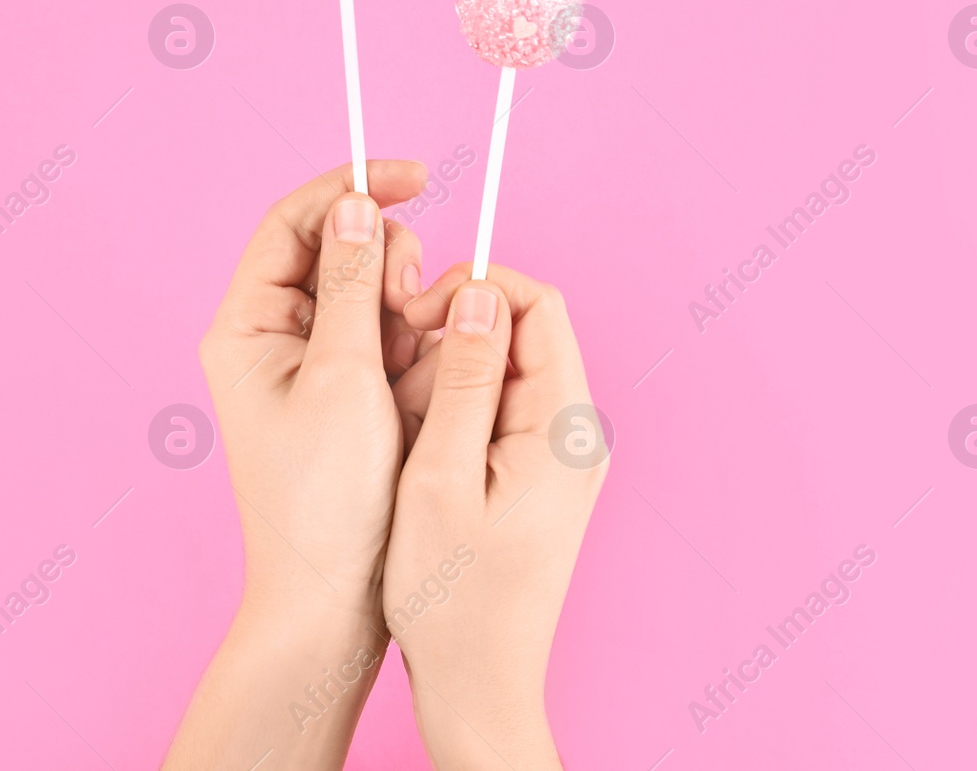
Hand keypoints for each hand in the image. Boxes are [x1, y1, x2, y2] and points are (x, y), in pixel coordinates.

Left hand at [164, 161, 431, 769]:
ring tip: (424, 350)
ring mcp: (312, 368)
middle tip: (415, 301)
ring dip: (408, 308)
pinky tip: (430, 376)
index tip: (413, 177)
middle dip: (388, 263)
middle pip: (336, 254)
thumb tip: (355, 204)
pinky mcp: (348, 395)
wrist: (331, 597)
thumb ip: (355, 284)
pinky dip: (416, 345)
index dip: (349, 189)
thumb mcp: (346, 377)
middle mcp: (272, 339)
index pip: (292, 223)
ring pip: (372, 296)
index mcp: (247, 327)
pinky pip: (389, 341)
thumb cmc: (326, 499)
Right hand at [385, 264, 607, 770]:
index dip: (476, 291)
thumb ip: (464, 380)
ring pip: (505, 370)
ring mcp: (561, 457)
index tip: (415, 315)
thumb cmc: (453, 599)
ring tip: (406, 423)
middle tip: (400, 368)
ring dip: (451, 374)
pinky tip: (420, 449)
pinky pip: (500, 411)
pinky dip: (456, 410)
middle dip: (457, 332)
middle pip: (524, 333)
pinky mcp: (540, 477)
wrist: (478, 685)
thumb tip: (481, 296)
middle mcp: (576, 434)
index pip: (540, 306)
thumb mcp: (440, 477)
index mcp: (565, 427)